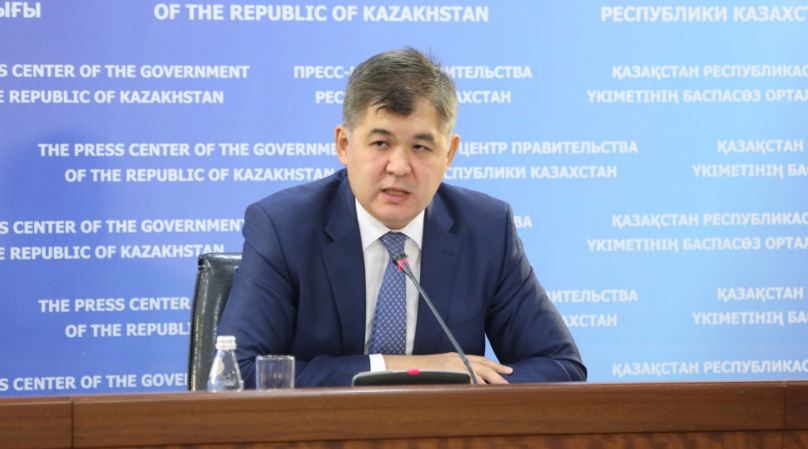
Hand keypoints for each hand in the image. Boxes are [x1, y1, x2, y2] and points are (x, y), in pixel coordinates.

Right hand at [383, 353, 512, 383]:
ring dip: (491, 379)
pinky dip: (477, 384)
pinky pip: (467, 379)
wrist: (404, 367)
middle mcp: (456, 359)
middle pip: (482, 364)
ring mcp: (452, 366)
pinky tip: (485, 390)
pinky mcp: (448, 373)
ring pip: (478, 371)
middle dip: (497, 371)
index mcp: (455, 356)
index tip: (506, 369)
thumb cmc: (420, 370)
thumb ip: (453, 371)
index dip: (493, 364)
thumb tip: (467, 381)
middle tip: (510, 377)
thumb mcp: (440, 368)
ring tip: (503, 386)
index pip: (479, 359)